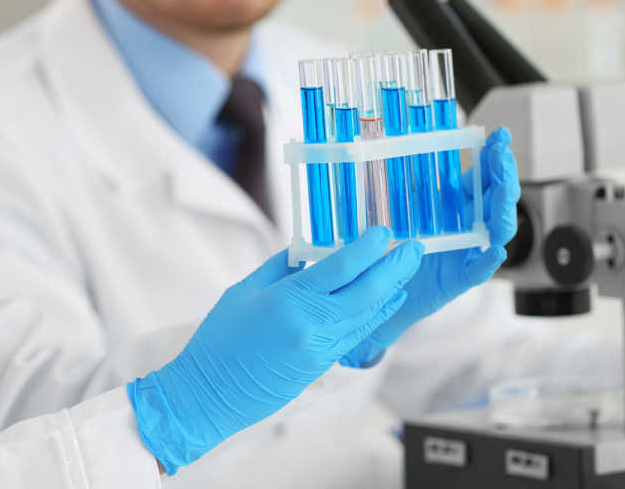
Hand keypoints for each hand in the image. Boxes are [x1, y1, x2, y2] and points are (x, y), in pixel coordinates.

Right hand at [128, 226, 424, 474]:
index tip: (384, 231)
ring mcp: (320, 348)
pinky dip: (376, 313)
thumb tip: (307, 249)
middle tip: (415, 248)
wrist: (209, 394)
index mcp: (289, 300)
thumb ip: (279, 267)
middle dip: (395, 267)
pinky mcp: (322, 365)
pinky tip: (388, 300)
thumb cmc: (219, 340)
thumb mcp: (244, 291)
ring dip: (391, 289)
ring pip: (368, 314)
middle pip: (367, 291)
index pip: (340, 267)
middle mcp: (312, 325)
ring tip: (408, 269)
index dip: (367, 247)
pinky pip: (356, 334)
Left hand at [341, 126, 520, 367]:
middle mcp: (469, 225)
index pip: (483, 176)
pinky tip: (495, 249)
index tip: (498, 135)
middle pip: (497, 199)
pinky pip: (480, 269)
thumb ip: (402, 186)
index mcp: (456, 204)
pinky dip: (490, 259)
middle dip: (504, 176)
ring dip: (505, 211)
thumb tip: (389, 148)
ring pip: (499, 231)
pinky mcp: (461, 278)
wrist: (379, 288)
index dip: (494, 156)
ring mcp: (469, 251)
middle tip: (501, 157)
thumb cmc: (391, 245)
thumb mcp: (396, 209)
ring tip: (503, 193)